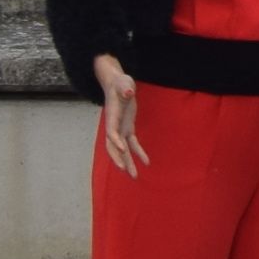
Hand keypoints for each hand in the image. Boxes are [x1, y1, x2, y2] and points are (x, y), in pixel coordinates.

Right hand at [92, 57, 147, 175]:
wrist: (116, 83)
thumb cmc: (120, 82)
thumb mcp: (124, 82)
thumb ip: (125, 87)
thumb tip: (128, 91)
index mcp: (112, 116)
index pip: (111, 131)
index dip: (115, 140)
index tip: (123, 149)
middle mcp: (114, 125)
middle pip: (113, 146)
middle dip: (118, 159)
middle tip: (125, 171)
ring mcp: (120, 128)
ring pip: (122, 149)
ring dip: (127, 162)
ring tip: (134, 176)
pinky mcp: (128, 128)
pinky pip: (133, 143)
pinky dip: (139, 153)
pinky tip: (146, 163)